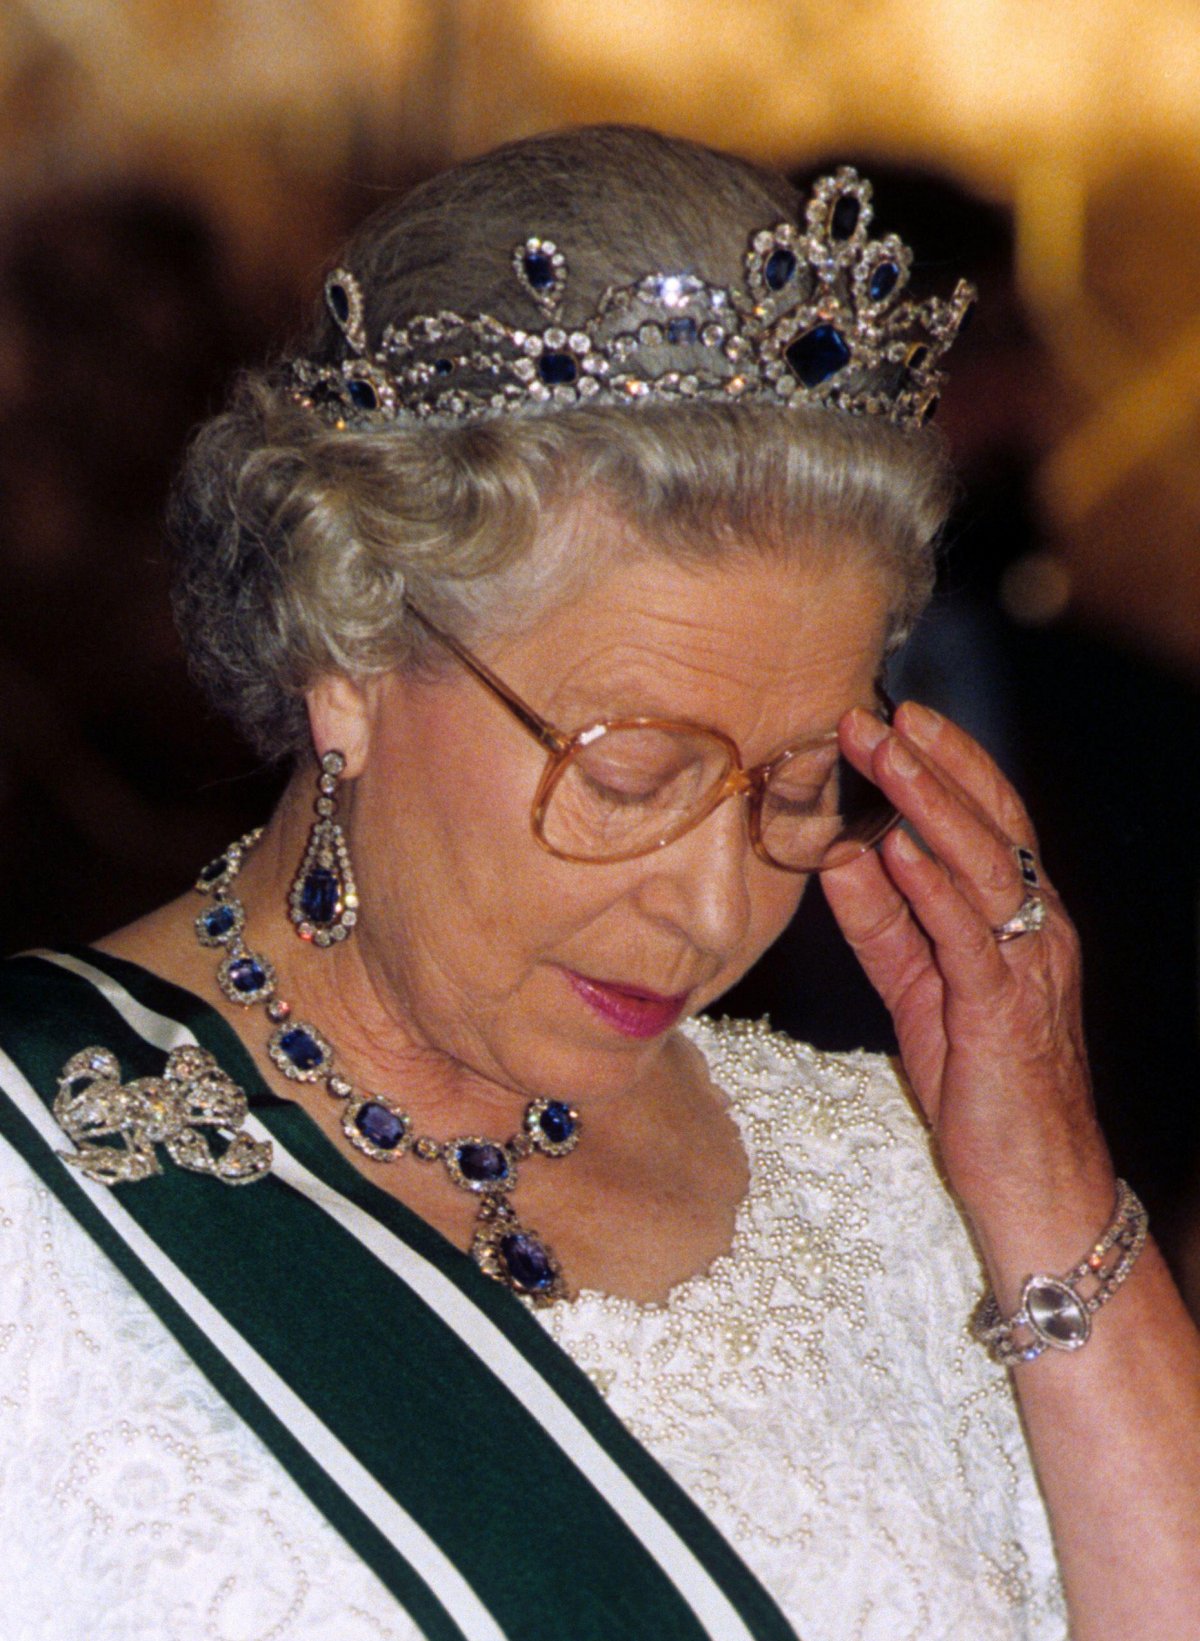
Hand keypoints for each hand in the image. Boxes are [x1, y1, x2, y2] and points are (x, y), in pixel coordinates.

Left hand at [823, 701, 1114, 1270]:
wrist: (1032, 1181)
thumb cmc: (980, 1084)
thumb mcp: (917, 988)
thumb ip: (882, 923)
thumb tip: (840, 854)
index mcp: (1016, 916)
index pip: (987, 819)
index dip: (944, 764)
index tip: (894, 716)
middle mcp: (1032, 927)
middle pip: (988, 824)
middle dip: (931, 763)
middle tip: (875, 714)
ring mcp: (1025, 965)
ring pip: (980, 865)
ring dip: (929, 804)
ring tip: (885, 755)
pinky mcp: (1003, 1011)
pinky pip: (967, 938)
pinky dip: (933, 889)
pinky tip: (900, 849)